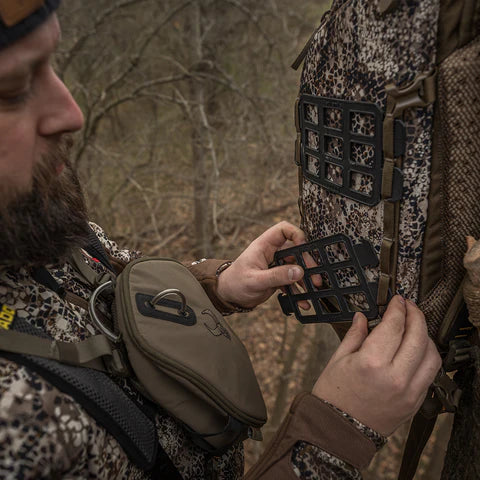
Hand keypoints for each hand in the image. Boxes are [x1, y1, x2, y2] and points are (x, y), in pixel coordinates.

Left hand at [216, 221, 305, 308]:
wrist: (228, 296)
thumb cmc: (235, 283)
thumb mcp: (255, 280)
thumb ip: (276, 276)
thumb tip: (298, 271)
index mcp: (264, 246)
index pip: (283, 230)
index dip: (296, 235)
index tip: (304, 248)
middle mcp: (272, 253)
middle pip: (295, 250)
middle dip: (307, 262)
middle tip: (314, 276)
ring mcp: (276, 265)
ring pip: (296, 267)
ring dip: (306, 278)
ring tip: (313, 288)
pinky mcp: (277, 278)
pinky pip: (292, 281)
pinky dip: (298, 290)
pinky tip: (303, 300)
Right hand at [312, 296, 441, 435]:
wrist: (338, 431)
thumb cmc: (333, 396)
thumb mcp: (338, 359)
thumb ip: (355, 335)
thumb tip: (364, 317)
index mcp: (371, 363)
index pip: (394, 326)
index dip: (397, 308)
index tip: (397, 299)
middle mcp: (395, 377)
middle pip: (418, 336)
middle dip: (416, 315)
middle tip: (409, 306)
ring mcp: (408, 392)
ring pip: (431, 355)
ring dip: (426, 336)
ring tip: (414, 326)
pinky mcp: (414, 402)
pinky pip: (430, 374)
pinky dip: (427, 356)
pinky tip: (416, 348)